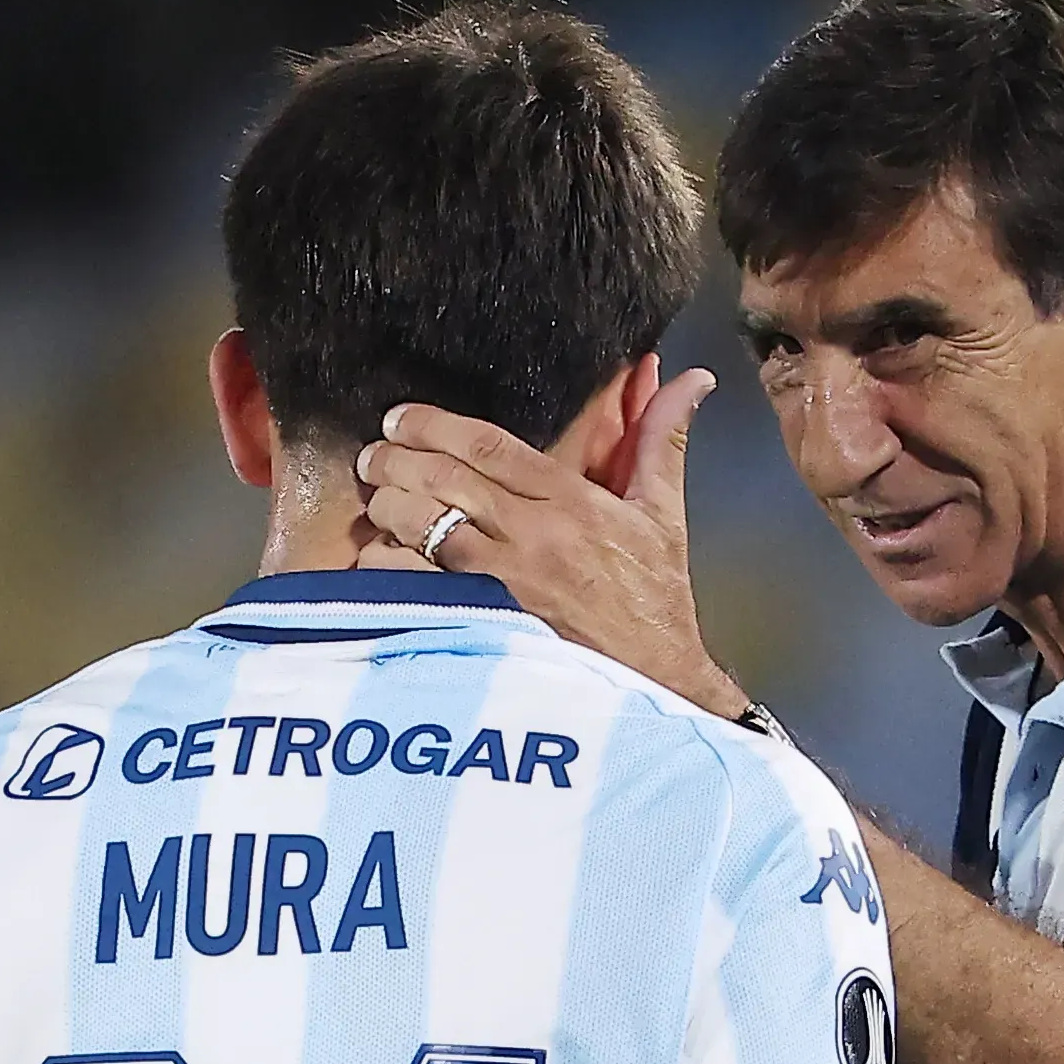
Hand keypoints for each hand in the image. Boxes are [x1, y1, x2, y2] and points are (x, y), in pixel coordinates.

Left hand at [357, 368, 748, 714]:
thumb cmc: (655, 603)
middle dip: (397, 459)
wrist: (656, 683)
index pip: (489, 447)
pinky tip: (378, 557)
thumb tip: (690, 380)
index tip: (402, 419)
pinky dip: (388, 566)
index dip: (435, 425)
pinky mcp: (484, 624)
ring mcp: (504, 583)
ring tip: (375, 501)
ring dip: (389, 507)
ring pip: (424, 527)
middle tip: (373, 454)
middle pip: (446, 479)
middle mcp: (534, 537)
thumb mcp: (664, 516)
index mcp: (573, 503)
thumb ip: (662, 441)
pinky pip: (415, 585)